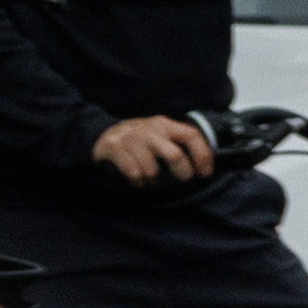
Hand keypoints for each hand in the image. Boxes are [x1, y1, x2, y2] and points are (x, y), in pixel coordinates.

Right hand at [91, 114, 217, 190]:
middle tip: (180, 180)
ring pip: (151, 170)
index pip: (191, 135)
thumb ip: (179, 145)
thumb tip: (204, 167)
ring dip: (153, 181)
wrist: (102, 134)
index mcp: (164, 125)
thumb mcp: (160, 136)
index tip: (205, 173)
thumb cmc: (139, 141)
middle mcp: (148, 129)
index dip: (202, 155)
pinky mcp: (113, 147)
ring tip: (150, 180)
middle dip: (181, 173)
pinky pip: (133, 173)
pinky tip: (136, 180)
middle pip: (174, 155)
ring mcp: (130, 137)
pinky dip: (137, 182)